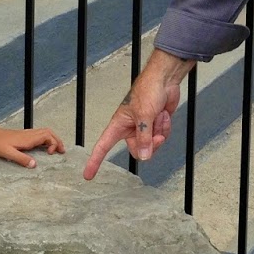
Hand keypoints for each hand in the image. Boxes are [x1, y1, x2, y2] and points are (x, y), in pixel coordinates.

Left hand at [0, 126, 65, 168]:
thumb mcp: (8, 153)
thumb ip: (21, 159)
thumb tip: (34, 165)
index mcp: (28, 139)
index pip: (48, 137)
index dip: (53, 144)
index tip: (51, 154)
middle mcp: (29, 135)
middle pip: (49, 133)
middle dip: (57, 141)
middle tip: (62, 151)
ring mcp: (26, 134)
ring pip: (44, 133)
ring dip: (52, 139)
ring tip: (56, 150)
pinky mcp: (23, 136)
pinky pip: (39, 135)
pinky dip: (45, 140)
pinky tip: (43, 147)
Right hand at [82, 51, 189, 178]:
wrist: (165, 79)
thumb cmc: (148, 89)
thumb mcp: (144, 115)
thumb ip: (143, 137)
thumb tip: (143, 156)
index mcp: (119, 124)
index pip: (103, 146)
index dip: (95, 161)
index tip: (88, 174)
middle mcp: (130, 128)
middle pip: (137, 150)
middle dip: (149, 143)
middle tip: (155, 133)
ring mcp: (144, 128)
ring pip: (152, 145)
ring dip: (159, 131)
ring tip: (159, 116)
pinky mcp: (156, 126)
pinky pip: (161, 136)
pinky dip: (165, 127)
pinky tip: (164, 115)